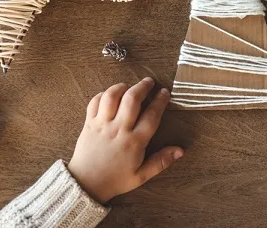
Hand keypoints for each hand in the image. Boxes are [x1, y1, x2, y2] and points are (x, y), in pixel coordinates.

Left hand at [67, 78, 183, 203]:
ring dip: (122, 86)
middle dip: (143, 86)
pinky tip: (111, 95)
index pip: (151, 115)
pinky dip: (104, 94)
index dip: (160, 101)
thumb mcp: (141, 176)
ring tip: (129, 86)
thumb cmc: (115, 180)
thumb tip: (181, 150)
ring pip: (112, 96)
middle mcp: (118, 130)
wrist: (85, 184)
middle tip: (149, 82)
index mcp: (134, 142)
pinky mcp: (88, 123)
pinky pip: (95, 101)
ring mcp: (102, 125)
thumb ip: (161, 162)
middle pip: (132, 99)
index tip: (164, 92)